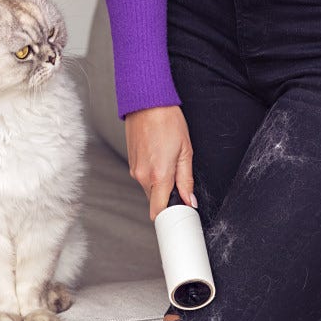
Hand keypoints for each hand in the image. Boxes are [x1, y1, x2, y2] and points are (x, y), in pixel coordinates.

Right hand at [125, 106, 195, 220]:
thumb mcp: (185, 151)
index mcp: (159, 175)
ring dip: (161, 185)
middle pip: (155, 201)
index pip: (158, 211)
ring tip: (170, 164)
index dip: (169, 217)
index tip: (179, 214)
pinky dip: (153, 174)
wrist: (147, 103)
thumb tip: (189, 199)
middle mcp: (143, 176)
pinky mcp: (131, 163)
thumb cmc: (167, 121)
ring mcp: (134, 170)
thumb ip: (186, 180)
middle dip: (167, 198)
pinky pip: (143, 177)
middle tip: (181, 186)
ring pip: (149, 189)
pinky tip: (160, 158)